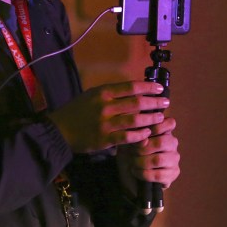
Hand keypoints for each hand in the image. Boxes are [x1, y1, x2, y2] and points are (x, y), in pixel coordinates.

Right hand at [46, 81, 169, 152]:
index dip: (148, 87)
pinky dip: (140, 135)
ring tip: (160, 118)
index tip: (159, 88)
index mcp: (103, 92)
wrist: (60, 129)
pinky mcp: (105, 139)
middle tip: (165, 103)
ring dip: (151, 118)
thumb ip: (111, 93)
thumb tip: (133, 91)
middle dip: (154, 102)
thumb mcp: (92, 95)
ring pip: (135, 119)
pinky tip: (147, 133)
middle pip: (137, 102)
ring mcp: (106, 123)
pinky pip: (127, 137)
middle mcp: (106, 106)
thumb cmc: (77, 110)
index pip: (131, 87)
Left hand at [117, 117, 179, 191]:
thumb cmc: (130, 150)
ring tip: (133, 163)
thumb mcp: (130, 139)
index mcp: (164, 130)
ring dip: (141, 162)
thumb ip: (137, 135)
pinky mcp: (173, 174)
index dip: (156, 127)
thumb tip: (144, 140)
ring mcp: (174, 159)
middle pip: (161, 142)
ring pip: (158, 160)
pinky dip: (142, 173)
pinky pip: (158, 175)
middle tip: (132, 152)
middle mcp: (172, 143)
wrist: (128, 171)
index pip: (170, 123)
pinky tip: (136, 171)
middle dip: (142, 148)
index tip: (143, 132)